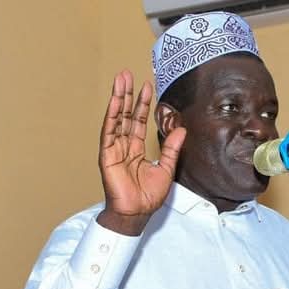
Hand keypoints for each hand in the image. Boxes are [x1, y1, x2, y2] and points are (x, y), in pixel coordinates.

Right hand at [97, 70, 185, 235]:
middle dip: (127, 95)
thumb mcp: (166, 169)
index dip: (142, 104)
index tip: (147, 87)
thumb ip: (172, 149)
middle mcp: (124, 147)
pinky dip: (111, 116)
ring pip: (116, 119)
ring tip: (121, 79)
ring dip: (118, 99)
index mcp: (136, 150)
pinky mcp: (107, 155)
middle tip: (129, 74)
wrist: (137, 213)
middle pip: (125, 115)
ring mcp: (114, 149)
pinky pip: (109, 132)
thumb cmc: (148, 197)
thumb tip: (181, 129)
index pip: (138, 122)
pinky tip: (114, 101)